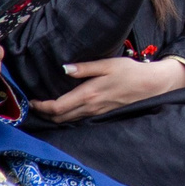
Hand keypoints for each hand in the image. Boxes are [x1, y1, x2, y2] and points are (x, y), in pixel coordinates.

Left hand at [31, 56, 184, 122]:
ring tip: (47, 108)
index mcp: (88, 95)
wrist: (152, 86)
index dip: (41, 107)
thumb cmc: (130, 72)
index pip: (57, 107)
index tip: (32, 101)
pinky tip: (67, 109)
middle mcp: (90, 108)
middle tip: (36, 105)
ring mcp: (97, 113)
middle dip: (45, 114)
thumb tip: (64, 69)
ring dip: (56, 117)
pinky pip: (80, 119)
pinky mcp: (103, 114)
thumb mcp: (107, 64)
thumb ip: (84, 68)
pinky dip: (69, 117)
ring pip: (69, 121)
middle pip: (60, 118)